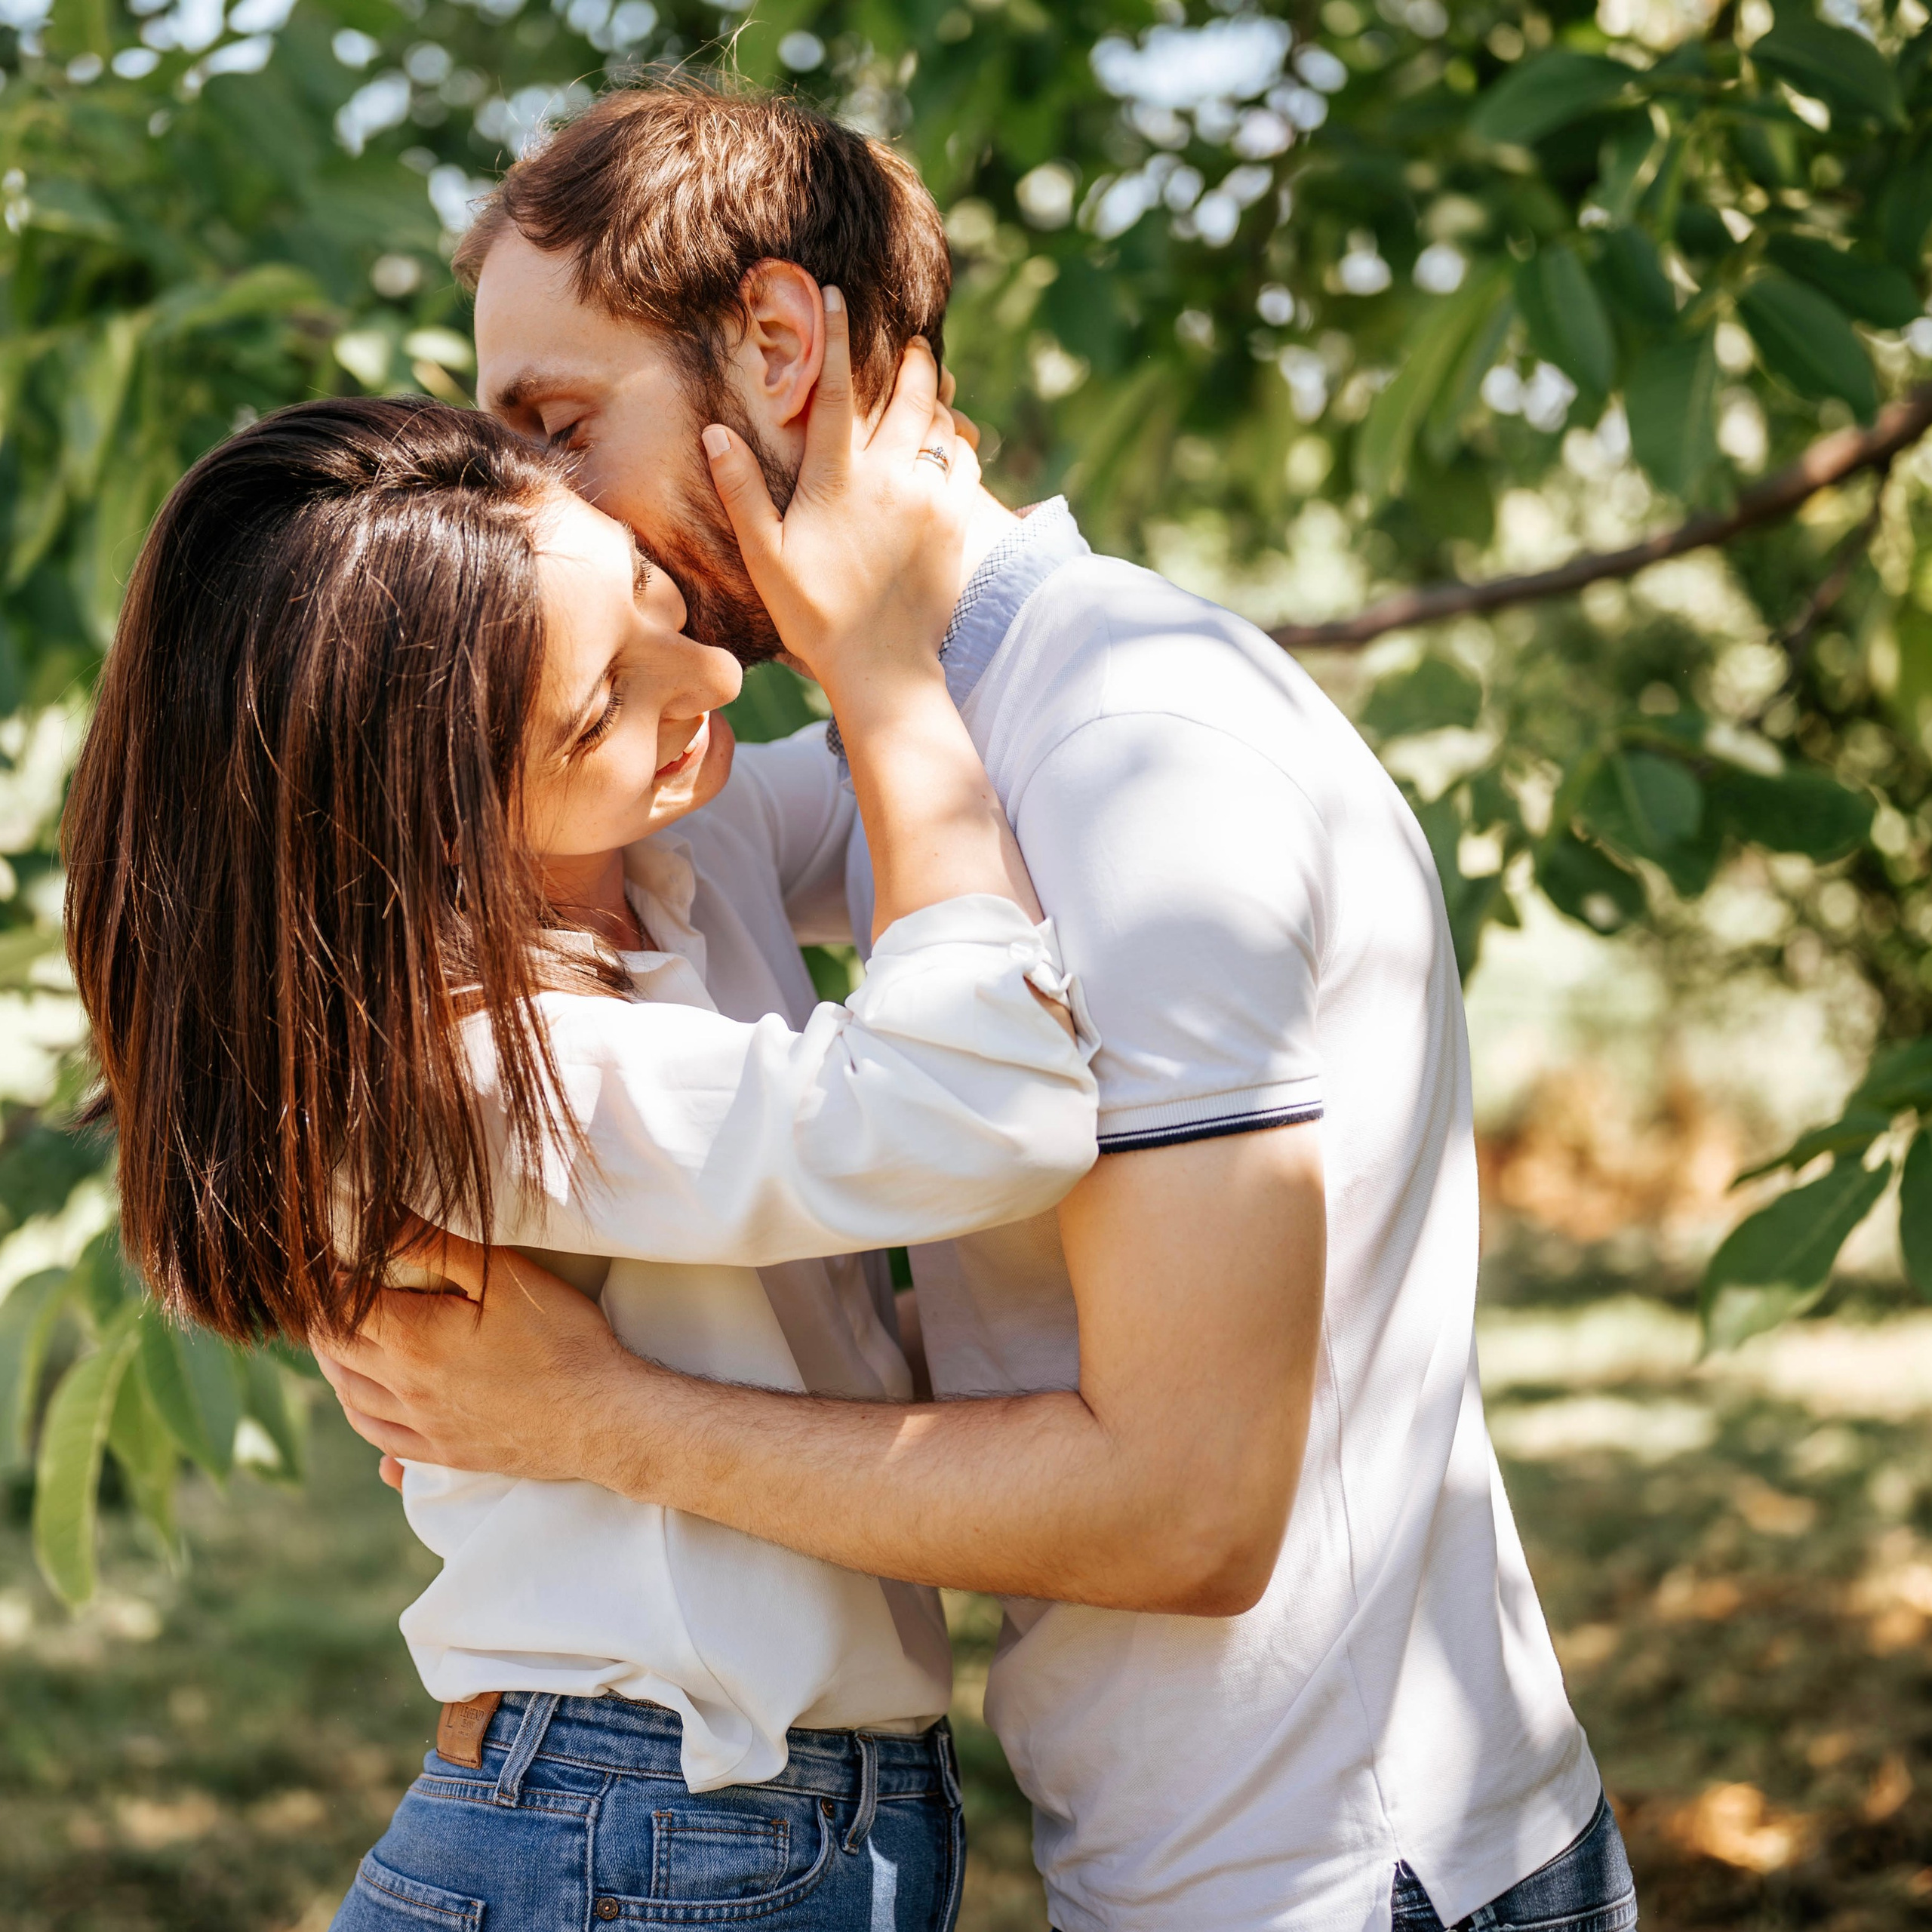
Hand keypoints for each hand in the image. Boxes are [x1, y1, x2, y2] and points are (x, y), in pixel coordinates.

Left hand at [312, 1228, 636, 1483]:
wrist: (602, 1417)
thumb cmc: (560, 1338)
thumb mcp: (504, 1276)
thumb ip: (436, 1245)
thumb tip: (380, 1219)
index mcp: (412, 1340)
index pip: (340, 1309)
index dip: (329, 1283)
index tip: (334, 1261)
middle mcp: (405, 1388)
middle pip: (337, 1355)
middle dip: (325, 1322)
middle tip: (331, 1296)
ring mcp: (424, 1427)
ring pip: (352, 1400)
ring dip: (336, 1369)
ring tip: (339, 1344)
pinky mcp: (447, 1454)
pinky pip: (383, 1444)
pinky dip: (362, 1419)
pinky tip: (367, 1409)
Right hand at [701, 288, 981, 699]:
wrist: (883, 667)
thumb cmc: (816, 616)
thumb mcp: (766, 557)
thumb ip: (741, 492)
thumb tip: (714, 433)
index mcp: (838, 480)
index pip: (834, 390)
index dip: (835, 336)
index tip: (838, 295)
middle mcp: (890, 479)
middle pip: (907, 394)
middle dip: (910, 359)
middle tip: (912, 342)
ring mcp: (930, 499)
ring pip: (942, 425)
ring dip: (938, 402)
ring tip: (935, 389)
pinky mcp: (958, 523)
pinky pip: (966, 464)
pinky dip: (959, 445)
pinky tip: (950, 444)